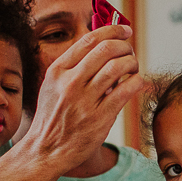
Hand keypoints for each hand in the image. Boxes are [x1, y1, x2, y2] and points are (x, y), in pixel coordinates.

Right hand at [29, 24, 142, 173]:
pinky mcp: (99, 118)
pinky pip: (125, 91)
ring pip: (118, 67)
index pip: (89, 39)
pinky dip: (136, 82)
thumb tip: (103, 44)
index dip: (112, 30)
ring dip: (132, 62)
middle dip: (125, 45)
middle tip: (130, 50)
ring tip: (133, 67)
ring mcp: (85, 101)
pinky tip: (136, 82)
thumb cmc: (54, 116)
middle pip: (106, 49)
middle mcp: (70, 83)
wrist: (45, 150)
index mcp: (58, 71)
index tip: (125, 30)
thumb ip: (73, 66)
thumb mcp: (53, 85)